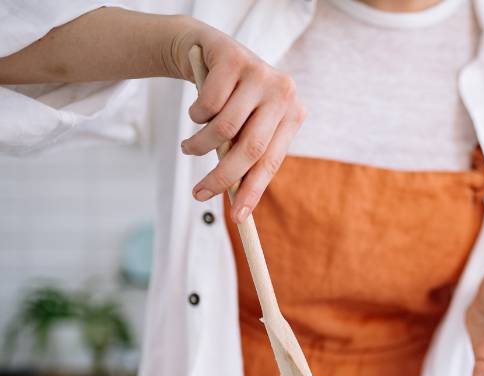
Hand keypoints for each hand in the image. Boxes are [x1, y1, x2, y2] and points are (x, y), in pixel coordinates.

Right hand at [169, 20, 304, 221]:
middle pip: (250, 149)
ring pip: (223, 128)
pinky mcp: (234, 58)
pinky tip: (196, 111)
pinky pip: (207, 104)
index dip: (253, 191)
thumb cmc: (232, 100)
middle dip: (222, 177)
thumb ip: (245, 157)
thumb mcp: (245, 127)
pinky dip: (195, 115)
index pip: (272, 161)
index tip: (237, 218)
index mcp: (293, 115)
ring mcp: (260, 73)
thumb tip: (238, 205)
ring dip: (200, 145)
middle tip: (199, 194)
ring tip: (190, 147)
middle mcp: (283, 93)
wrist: (210, 50)